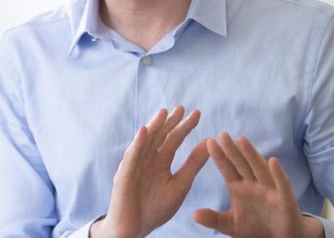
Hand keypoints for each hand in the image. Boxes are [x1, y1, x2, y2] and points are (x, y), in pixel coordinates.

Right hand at [92, 106, 208, 237]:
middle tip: (182, 107)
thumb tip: (209, 143)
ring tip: (164, 112)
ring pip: (145, 142)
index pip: (174, 139)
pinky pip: (131, 157)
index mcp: (161, 161)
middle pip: (160, 136)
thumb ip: (193, 164)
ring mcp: (134, 165)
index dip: (184, 126)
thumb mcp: (180, 185)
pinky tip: (144, 131)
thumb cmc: (155, 209)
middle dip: (170, 122)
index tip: (198, 113)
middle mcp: (147, 159)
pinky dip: (137, 143)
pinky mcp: (124, 175)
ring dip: (154, 126)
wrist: (135, 230)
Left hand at [193, 133, 319, 237]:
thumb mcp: (230, 225)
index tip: (209, 142)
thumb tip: (193, 214)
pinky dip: (277, 173)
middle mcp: (254, 185)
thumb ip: (214, 219)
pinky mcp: (285, 199)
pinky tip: (272, 161)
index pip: (228, 170)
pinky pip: (281, 184)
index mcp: (240, 188)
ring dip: (251, 155)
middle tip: (222, 134)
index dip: (220, 157)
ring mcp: (270, 190)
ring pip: (259, 169)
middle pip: (242, 164)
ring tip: (242, 140)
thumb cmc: (255, 228)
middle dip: (232, 150)